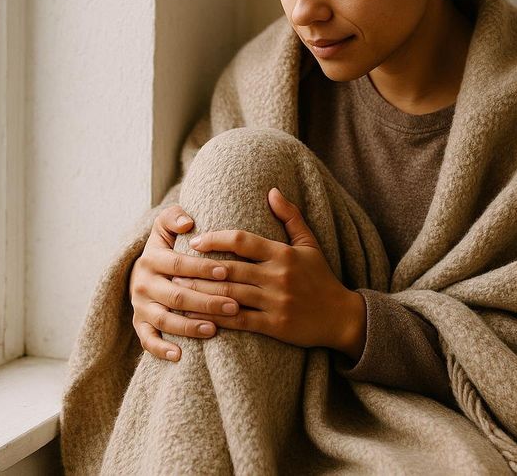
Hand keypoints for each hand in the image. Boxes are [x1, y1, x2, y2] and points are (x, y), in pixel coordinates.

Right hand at [129, 204, 242, 361]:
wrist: (144, 269)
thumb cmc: (167, 246)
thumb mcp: (165, 226)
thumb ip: (174, 216)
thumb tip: (188, 222)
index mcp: (151, 258)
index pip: (179, 264)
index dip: (203, 268)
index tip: (227, 272)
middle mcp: (142, 283)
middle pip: (176, 295)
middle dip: (206, 301)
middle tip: (234, 305)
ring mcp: (140, 306)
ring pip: (164, 320)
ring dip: (189, 327)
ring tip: (215, 329)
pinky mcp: (139, 324)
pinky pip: (147, 340)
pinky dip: (161, 349)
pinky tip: (180, 355)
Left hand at [171, 187, 365, 356]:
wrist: (342, 317)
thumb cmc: (322, 278)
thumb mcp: (310, 244)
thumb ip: (290, 216)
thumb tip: (273, 190)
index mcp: (283, 254)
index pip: (243, 241)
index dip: (216, 239)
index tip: (196, 240)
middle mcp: (278, 276)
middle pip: (230, 269)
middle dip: (199, 268)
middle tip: (173, 266)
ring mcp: (275, 302)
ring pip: (230, 295)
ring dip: (201, 292)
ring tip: (178, 288)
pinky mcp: (274, 325)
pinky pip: (239, 322)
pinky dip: (215, 318)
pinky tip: (197, 316)